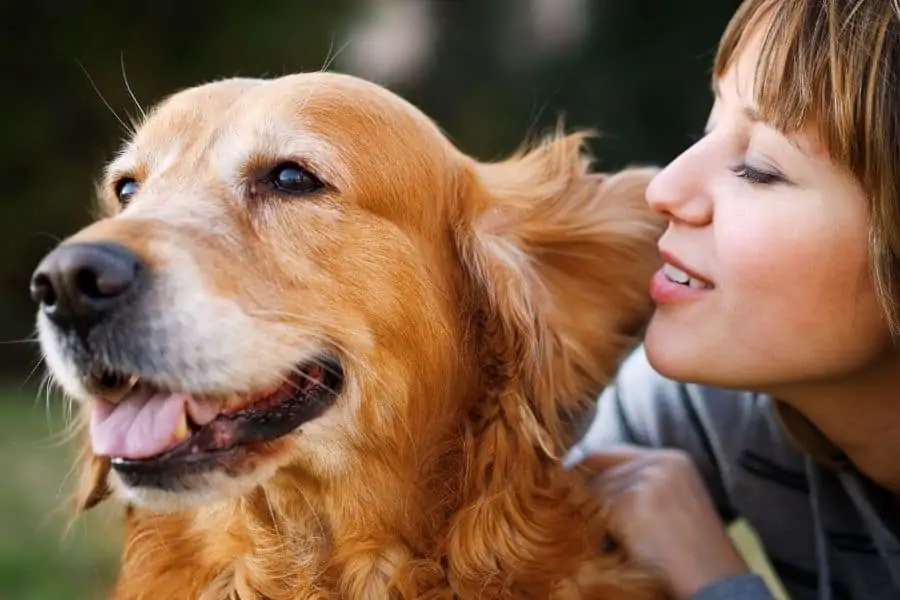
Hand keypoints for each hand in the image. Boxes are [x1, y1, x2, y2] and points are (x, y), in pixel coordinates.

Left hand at [580, 445, 748, 598]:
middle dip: (590, 494)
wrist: (713, 577)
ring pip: (596, 491)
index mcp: (674, 459)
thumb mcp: (675, 501)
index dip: (592, 468)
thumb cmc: (693, 550)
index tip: (572, 481)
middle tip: (586, 514)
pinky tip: (613, 543)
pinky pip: (597, 511)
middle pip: (602, 471)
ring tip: (607, 533)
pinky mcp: (632, 502)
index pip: (615, 452)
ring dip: (594, 514)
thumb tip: (588, 480)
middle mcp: (660, 462)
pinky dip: (598, 529)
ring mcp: (646, 480)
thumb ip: (642, 482)